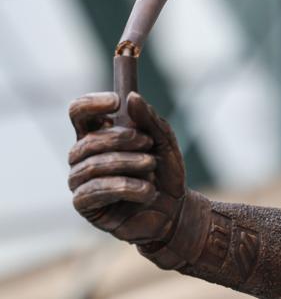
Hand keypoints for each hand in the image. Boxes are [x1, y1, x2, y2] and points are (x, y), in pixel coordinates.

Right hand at [68, 91, 185, 244]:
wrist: (175, 209)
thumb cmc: (165, 173)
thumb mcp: (164, 142)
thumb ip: (149, 120)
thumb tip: (131, 97)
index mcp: (98, 135)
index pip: (79, 113)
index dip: (92, 104)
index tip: (116, 102)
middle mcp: (83, 157)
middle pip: (88, 140)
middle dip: (121, 139)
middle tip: (148, 143)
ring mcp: (81, 181)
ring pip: (93, 165)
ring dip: (128, 163)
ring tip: (151, 167)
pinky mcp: (84, 205)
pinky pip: (94, 191)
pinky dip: (124, 187)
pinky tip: (146, 190)